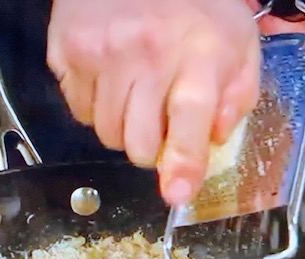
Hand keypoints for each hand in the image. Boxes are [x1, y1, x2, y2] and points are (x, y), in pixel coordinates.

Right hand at [47, 0, 260, 206]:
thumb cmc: (193, 4)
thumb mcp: (237, 42)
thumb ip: (237, 95)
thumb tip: (215, 139)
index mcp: (198, 53)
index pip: (189, 118)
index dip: (183, 163)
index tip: (176, 193)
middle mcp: (146, 54)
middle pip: (137, 143)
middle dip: (149, 148)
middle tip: (157, 124)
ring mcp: (100, 53)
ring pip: (104, 132)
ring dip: (122, 127)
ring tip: (135, 93)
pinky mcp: (67, 52)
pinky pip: (79, 110)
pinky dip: (96, 105)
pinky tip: (110, 77)